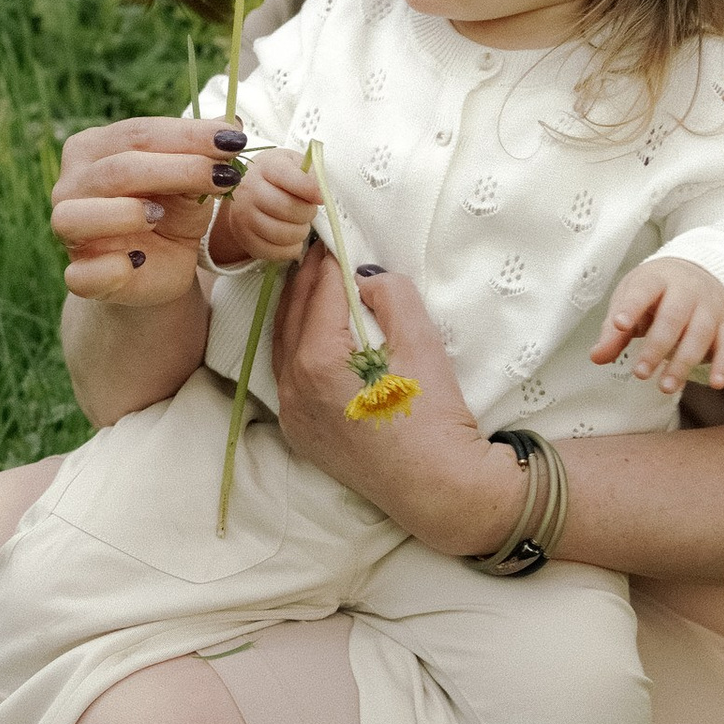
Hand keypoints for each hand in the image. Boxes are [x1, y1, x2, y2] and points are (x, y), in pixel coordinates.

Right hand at [51, 114, 240, 305]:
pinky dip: (109, 269)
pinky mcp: (80, 275)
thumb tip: (232, 120)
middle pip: (118, 170)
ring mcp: (68, 230)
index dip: (188, 135)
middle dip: (178, 170)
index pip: (138, 133)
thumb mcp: (192, 180)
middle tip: (226, 176)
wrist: (162, 266)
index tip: (234, 140)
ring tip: (159, 215)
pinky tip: (137, 262)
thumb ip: (203, 153)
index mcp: (93, 148)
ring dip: (124, 214)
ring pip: (77, 216)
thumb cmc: (170, 211)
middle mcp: (71, 184)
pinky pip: (81, 275)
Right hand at [210, 149, 322, 268]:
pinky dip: (289, 249)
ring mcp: (242, 216)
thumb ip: (309, 172)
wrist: (246, 191)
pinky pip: (273, 252)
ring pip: (282, 234)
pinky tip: (292, 239)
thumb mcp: (292, 163)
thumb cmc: (276, 177)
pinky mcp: (244, 239)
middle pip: (287, 208)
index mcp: (265, 167)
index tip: (320, 197)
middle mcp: (249, 190)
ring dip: (300, 233)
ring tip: (299, 225)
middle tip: (308, 211)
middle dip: (307, 213)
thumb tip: (320, 192)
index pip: (288, 177)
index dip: (309, 189)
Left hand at [267, 253, 520, 560]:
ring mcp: (292, 412)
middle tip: (320, 249)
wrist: (440, 489)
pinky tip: (313, 332)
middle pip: (291, 313)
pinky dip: (297, 345)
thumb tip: (364, 276)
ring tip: (315, 282)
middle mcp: (292, 386)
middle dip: (306, 278)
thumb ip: (391, 296)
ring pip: (283, 344)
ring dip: (297, 310)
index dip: (329, 259)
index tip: (333, 234)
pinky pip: (287, 375)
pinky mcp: (300, 432)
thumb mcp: (422, 344)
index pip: (318, 291)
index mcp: (317, 360)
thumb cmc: (436, 418)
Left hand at [594, 254, 723, 395]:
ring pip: (700, 334)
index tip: (619, 324)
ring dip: (684, 363)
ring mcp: (711, 307)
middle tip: (641, 373)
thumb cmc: (658, 292)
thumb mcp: (632, 299)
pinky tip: (716, 384)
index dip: (631, 307)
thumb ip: (614, 329)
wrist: (703, 273)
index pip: (643, 291)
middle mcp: (687, 290)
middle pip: (673, 317)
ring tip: (666, 387)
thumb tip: (597, 357)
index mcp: (657, 279)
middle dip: (657, 347)